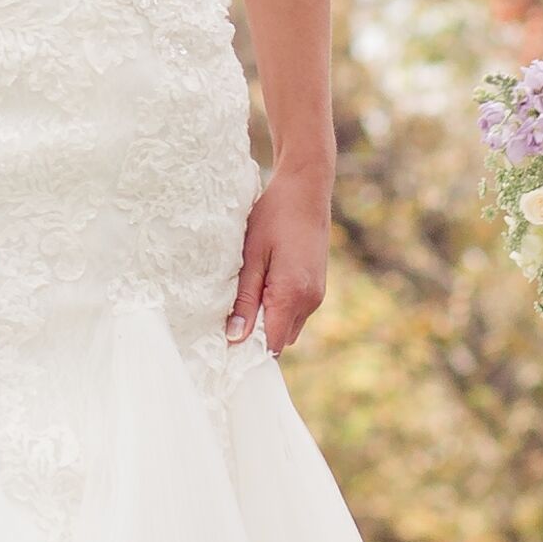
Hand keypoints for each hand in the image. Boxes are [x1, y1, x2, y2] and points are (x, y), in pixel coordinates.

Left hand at [227, 165, 331, 353]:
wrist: (306, 190)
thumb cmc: (274, 217)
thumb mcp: (251, 257)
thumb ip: (244, 299)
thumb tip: (235, 337)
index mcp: (292, 295)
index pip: (270, 345)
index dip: (248, 351)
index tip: (224, 345)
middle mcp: (310, 301)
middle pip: (279, 341)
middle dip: (257, 337)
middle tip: (230, 317)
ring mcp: (316, 296)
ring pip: (288, 328)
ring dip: (268, 322)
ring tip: (247, 296)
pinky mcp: (317, 288)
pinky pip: (295, 313)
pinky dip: (279, 309)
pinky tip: (263, 285)